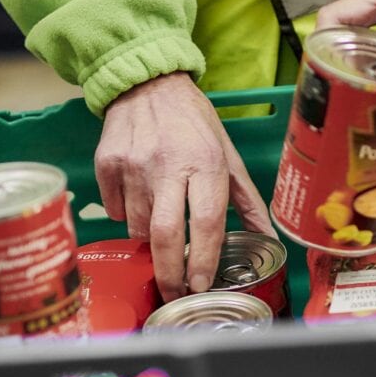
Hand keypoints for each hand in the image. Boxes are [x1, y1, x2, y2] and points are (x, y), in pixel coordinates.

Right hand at [95, 72, 274, 300]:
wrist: (146, 82)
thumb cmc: (193, 122)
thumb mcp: (228, 155)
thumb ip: (248, 201)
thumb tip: (269, 240)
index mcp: (204, 162)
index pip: (205, 223)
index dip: (202, 261)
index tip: (200, 286)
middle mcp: (167, 164)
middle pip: (165, 235)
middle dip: (168, 273)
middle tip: (173, 293)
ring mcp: (133, 165)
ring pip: (138, 228)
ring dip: (150, 241)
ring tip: (161, 227)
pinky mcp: (106, 164)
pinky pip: (115, 211)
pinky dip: (128, 217)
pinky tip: (139, 201)